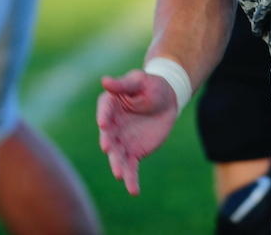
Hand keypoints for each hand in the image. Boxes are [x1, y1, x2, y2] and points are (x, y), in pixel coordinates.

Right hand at [95, 68, 179, 195]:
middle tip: (108, 148)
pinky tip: (133, 190)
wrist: (167, 100)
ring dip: (117, 164)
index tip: (103, 123)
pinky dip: (131, 178)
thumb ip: (123, 84)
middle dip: (108, 142)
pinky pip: (131, 167)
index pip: (104, 109)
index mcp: (110, 104)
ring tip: (119, 175)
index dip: (103, 116)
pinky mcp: (134, 152)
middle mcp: (112, 124)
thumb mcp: (140, 81)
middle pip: (108, 135)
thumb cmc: (152, 86)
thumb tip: (104, 81)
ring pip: (117, 155)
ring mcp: (121, 140)